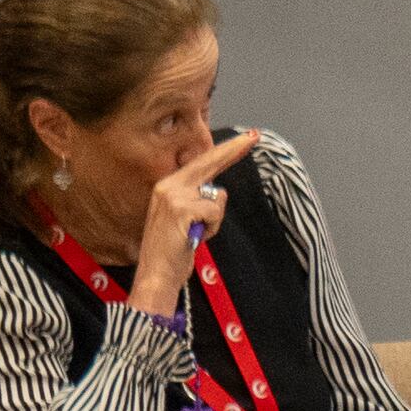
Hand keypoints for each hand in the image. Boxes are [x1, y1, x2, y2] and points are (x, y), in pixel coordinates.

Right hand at [126, 128, 263, 311]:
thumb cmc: (172, 251)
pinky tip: (195, 238)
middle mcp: (168, 186)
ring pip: (217, 197)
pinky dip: (212, 228)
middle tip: (255, 136)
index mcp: (168, 187)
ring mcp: (173, 196)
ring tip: (196, 234)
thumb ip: (198, 202)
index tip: (247, 137)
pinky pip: (215, 212)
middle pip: (209, 163)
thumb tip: (218, 192)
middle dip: (234, 150)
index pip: (201, 163)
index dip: (225, 150)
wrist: (156, 275)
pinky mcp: (181, 209)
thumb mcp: (185, 220)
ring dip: (214, 220)